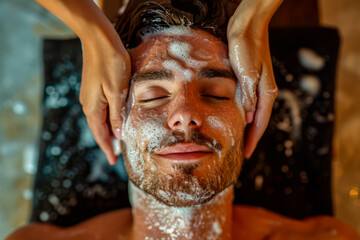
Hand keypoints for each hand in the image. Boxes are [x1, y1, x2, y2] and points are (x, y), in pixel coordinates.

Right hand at [79, 33, 130, 164]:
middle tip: (115, 155)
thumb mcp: (117, 91)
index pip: (101, 134)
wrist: (98, 39)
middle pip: (98, 129)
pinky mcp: (93, 88)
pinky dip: (107, 119)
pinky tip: (114, 120)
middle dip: (107, 143)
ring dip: (107, 132)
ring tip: (116, 142)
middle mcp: (88, 103)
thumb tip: (118, 134)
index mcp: (93, 107)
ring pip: (99, 119)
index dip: (108, 148)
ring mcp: (90, 95)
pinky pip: (100, 110)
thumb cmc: (110, 63)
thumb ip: (117, 114)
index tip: (113, 161)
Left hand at [227, 0, 281, 157]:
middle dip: (251, 137)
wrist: (247, 25)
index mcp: (267, 92)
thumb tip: (246, 118)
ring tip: (238, 140)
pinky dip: (243, 114)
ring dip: (246, 127)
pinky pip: (248, 102)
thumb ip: (248, 96)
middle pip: (258, 120)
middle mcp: (265, 91)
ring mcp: (258, 85)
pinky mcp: (250, 79)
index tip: (246, 154)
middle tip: (241, 152)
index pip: (260, 122)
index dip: (253, 139)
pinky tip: (236, 117)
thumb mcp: (247, 73)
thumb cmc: (247, 47)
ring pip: (253, 112)